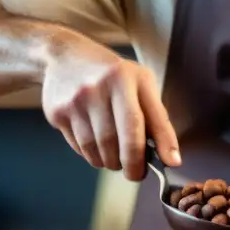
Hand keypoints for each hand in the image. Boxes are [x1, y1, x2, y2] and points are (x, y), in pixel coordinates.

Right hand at [41, 35, 180, 181]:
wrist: (65, 57)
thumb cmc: (114, 74)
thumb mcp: (141, 83)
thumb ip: (156, 117)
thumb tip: (171, 158)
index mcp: (124, 78)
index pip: (139, 120)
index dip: (157, 145)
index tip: (170, 164)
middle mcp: (97, 89)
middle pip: (115, 141)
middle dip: (130, 164)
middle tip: (136, 172)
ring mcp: (75, 102)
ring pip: (96, 150)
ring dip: (110, 162)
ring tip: (116, 158)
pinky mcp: (58, 113)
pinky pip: (79, 148)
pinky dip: (92, 155)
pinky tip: (98, 145)